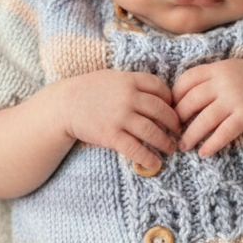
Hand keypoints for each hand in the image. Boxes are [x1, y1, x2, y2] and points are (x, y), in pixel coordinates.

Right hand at [63, 70, 180, 169]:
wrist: (64, 106)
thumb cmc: (89, 91)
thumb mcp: (112, 78)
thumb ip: (133, 83)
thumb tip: (159, 94)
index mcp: (129, 80)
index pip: (160, 88)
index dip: (170, 100)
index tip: (173, 109)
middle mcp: (127, 97)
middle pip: (161, 111)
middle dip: (174, 123)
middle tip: (178, 131)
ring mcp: (120, 117)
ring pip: (152, 132)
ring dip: (165, 142)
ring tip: (170, 148)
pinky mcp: (111, 135)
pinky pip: (136, 149)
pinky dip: (148, 158)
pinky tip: (155, 163)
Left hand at [171, 60, 242, 156]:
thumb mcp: (231, 70)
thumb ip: (210, 77)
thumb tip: (180, 93)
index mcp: (218, 68)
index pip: (187, 80)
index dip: (175, 96)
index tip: (171, 109)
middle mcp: (225, 82)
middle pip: (191, 101)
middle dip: (178, 118)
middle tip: (173, 130)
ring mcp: (235, 99)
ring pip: (204, 120)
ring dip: (190, 136)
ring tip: (183, 146)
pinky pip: (223, 133)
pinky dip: (211, 144)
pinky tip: (204, 153)